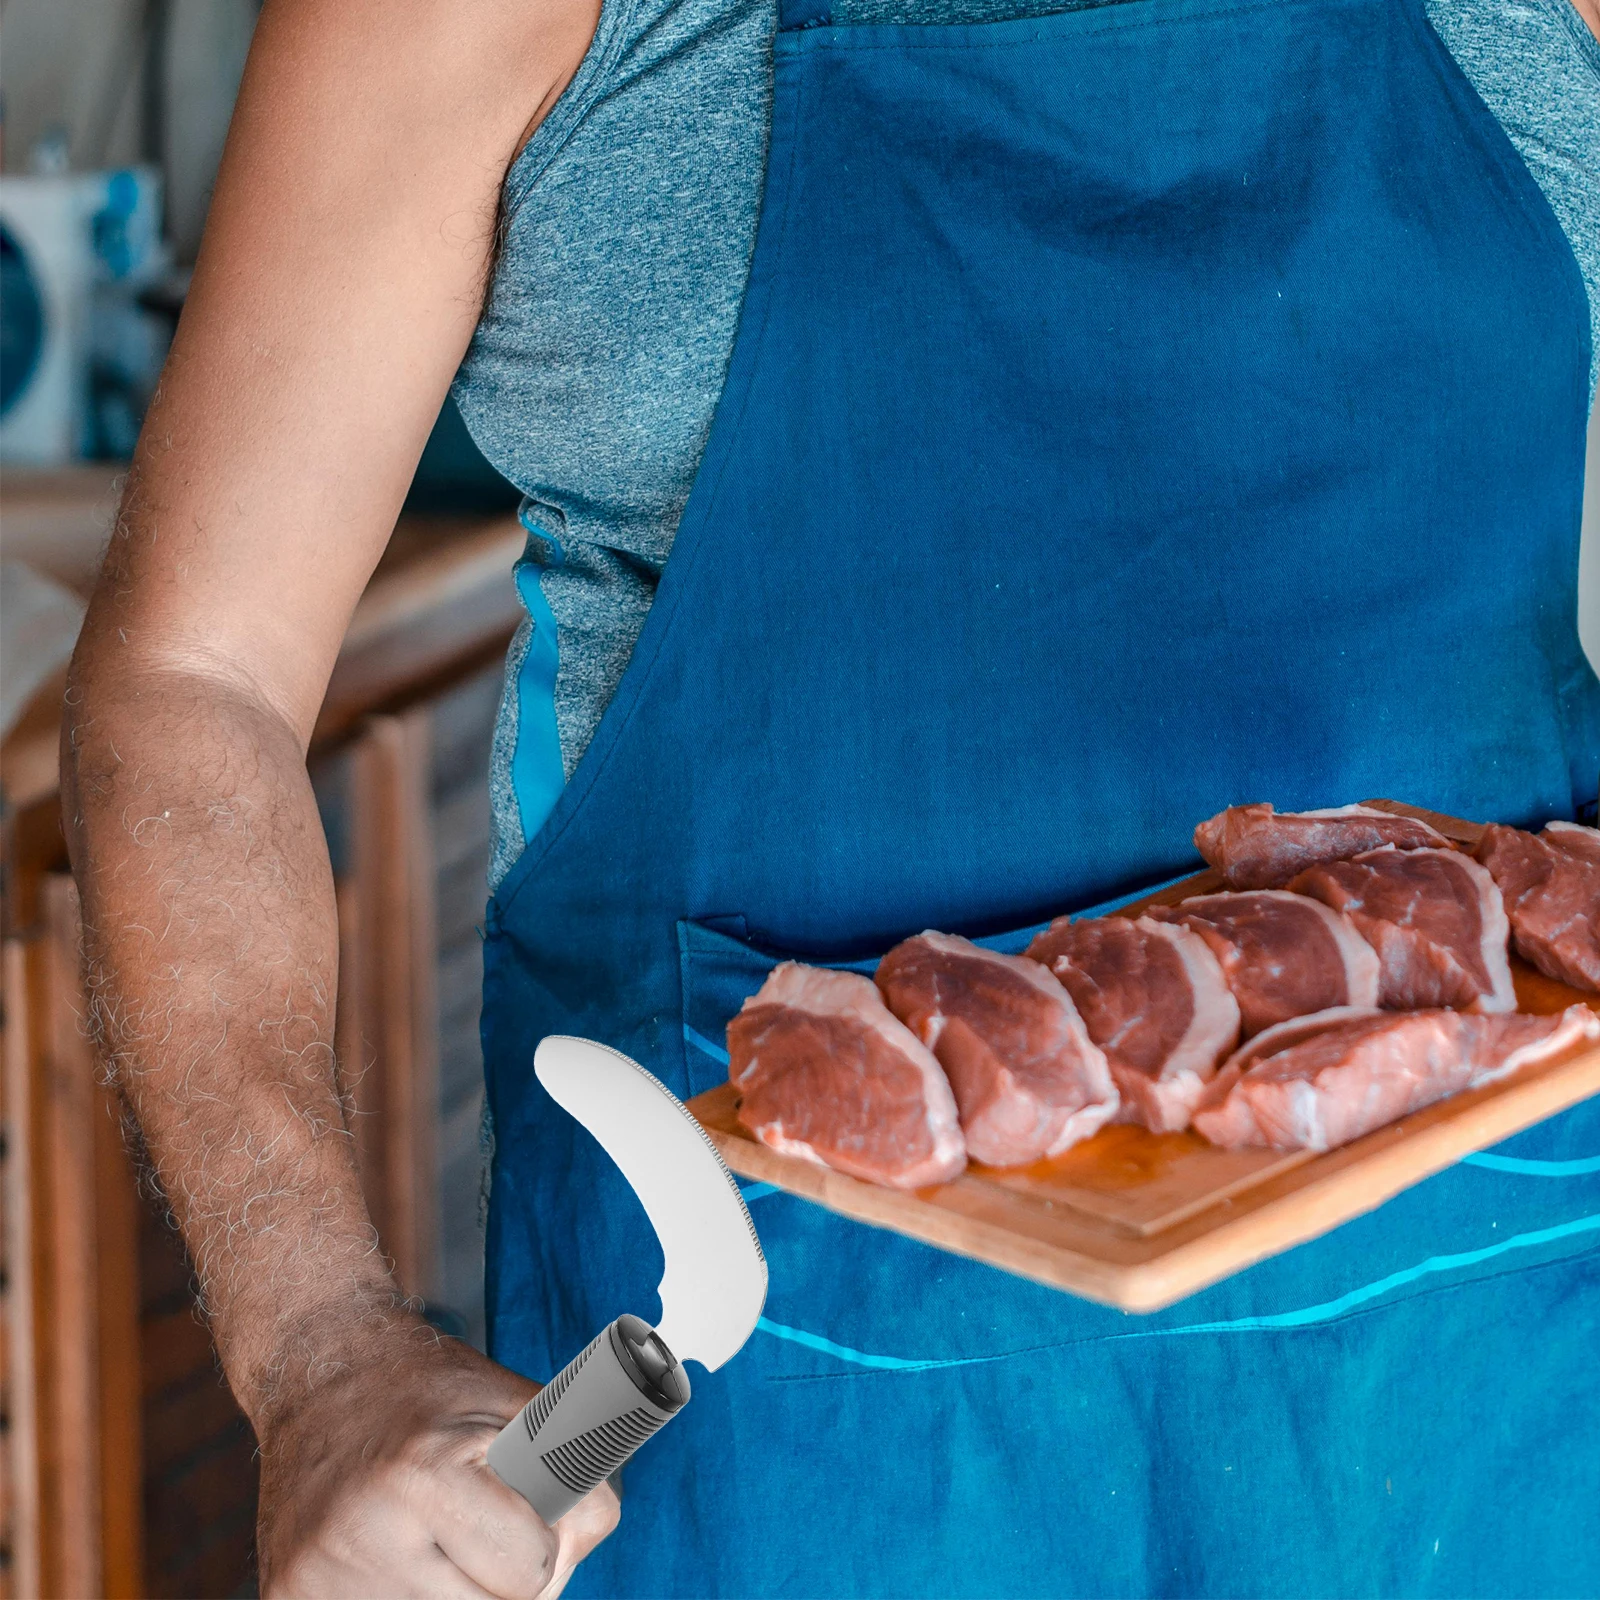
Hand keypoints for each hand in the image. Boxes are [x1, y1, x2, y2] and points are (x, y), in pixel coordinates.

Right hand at [256, 1314, 620, 1597]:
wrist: (316, 1370)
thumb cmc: (425, 1389)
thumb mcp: (513, 1403)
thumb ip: (572, 1470)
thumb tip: (585, 1539)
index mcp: (425, 1471)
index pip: (530, 1572)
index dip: (539, 1545)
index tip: (522, 1517)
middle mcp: (364, 1530)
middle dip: (497, 1582)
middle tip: (479, 1534)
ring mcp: (318, 1576)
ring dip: (450, 1596)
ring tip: (435, 1544)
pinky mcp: (286, 1596)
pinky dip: (403, 1598)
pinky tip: (392, 1561)